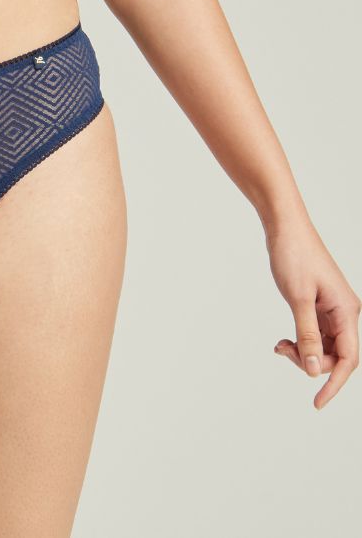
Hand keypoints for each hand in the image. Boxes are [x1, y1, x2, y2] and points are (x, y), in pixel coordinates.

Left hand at [266, 213, 359, 408]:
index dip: (335, 383)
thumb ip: (306, 335)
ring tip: (280, 345)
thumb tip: (313, 370)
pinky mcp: (319, 305)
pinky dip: (300, 341)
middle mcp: (344, 312)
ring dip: (303, 352)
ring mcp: (332, 309)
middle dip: (311, 362)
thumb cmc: (293, 255)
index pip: (348, 359)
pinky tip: (284, 341)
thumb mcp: (298, 298)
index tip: (317, 403)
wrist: (284, 226)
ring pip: (323, 346)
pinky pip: (314, 334)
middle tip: (283, 350)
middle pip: (335, 355)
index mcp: (346, 311)